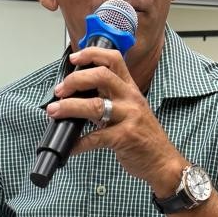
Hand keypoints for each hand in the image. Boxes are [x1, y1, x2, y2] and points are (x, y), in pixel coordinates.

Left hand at [45, 46, 183, 194]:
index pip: (113, 59)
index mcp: (130, 89)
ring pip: (95, 105)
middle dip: (75, 80)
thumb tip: (77, 97)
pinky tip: (71, 146)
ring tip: (55, 111)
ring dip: (70, 107)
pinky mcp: (125, 138)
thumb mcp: (130, 110)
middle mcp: (130, 98)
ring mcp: (129, 117)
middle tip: (60, 91)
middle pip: (101, 76)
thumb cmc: (143, 136)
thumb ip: (109, 100)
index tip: (73, 59)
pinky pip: (96, 138)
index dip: (91, 55)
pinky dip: (79, 143)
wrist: (162, 161)